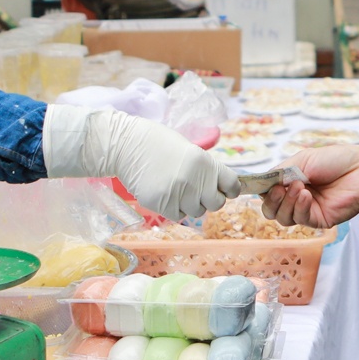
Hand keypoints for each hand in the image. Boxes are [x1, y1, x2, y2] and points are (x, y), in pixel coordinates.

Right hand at [43, 106, 237, 218]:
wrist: (126, 145)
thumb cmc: (158, 143)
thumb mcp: (190, 149)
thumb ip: (206, 169)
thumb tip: (220, 187)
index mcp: (205, 162)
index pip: (232, 185)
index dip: (230, 189)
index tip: (225, 189)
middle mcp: (195, 180)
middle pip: (216, 203)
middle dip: (209, 199)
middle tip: (198, 191)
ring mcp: (178, 194)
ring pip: (196, 212)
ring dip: (190, 204)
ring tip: (176, 188)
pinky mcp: (161, 205)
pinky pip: (178, 216)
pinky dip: (174, 209)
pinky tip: (166, 194)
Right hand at [263, 146, 358, 228]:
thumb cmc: (335, 160)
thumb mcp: (302, 160)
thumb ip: (281, 173)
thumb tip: (262, 185)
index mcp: (289, 182)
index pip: (267, 192)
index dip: (261, 190)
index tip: (260, 184)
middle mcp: (295, 198)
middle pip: (271, 209)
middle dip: (272, 200)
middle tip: (280, 188)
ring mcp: (306, 210)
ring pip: (282, 218)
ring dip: (286, 203)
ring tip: (299, 188)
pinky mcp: (318, 220)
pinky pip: (300, 219)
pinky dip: (299, 207)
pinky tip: (306, 195)